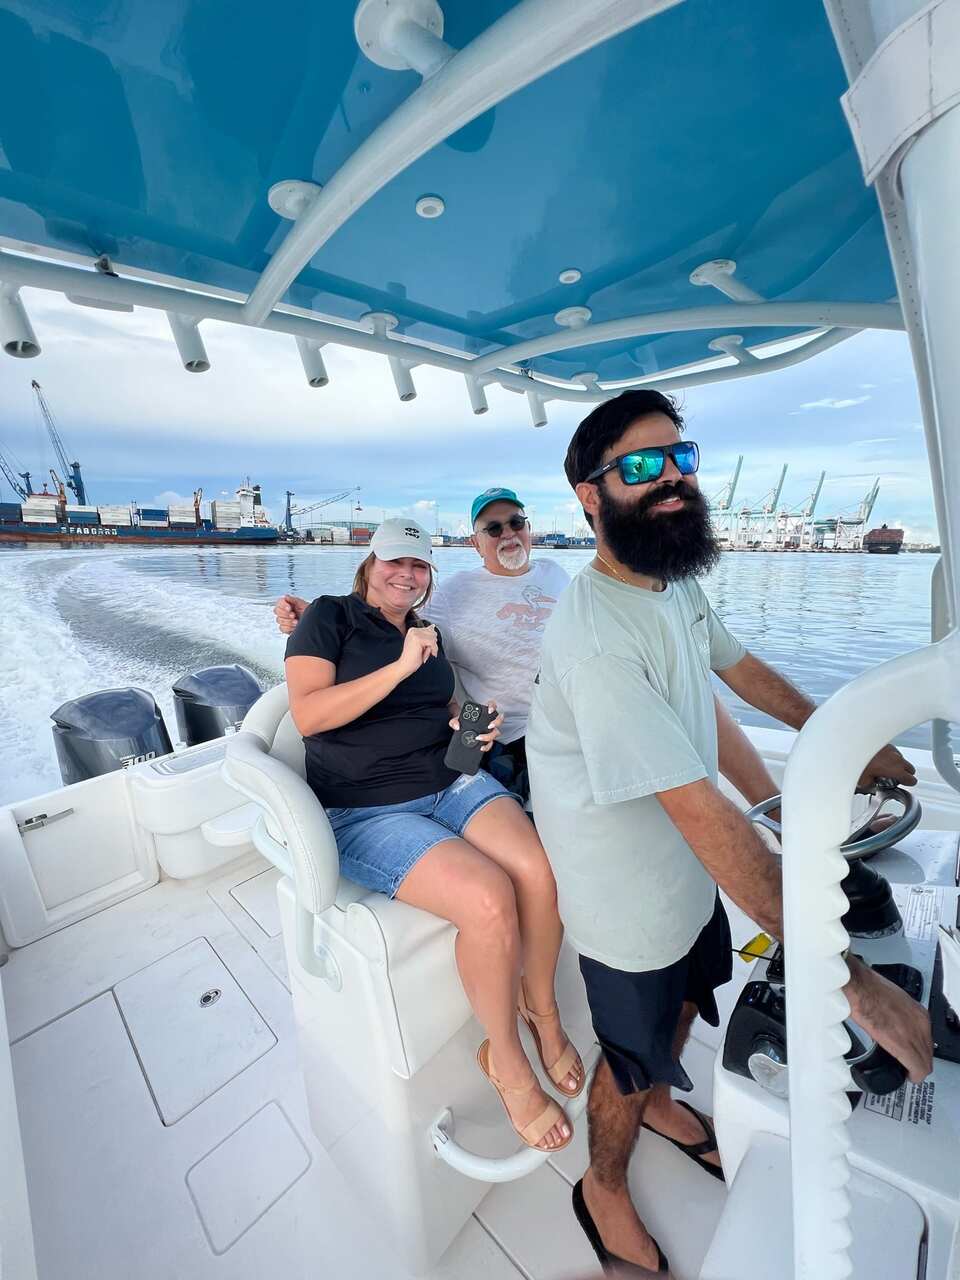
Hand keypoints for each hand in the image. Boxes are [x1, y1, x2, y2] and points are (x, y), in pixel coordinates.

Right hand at [275, 594, 307, 634]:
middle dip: (286, 614)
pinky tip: (294, 627)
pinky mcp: (286, 628)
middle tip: (294, 615)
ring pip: (279, 620)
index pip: (279, 602)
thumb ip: (294, 599)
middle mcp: (285, 611)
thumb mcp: (303, 604)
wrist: (315, 622)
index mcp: (289, 604)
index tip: (289, 608)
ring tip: (296, 621)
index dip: (283, 605)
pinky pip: (282, 628)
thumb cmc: (310, 612)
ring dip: (288, 621)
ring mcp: (285, 620)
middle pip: (277, 611)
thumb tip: (286, 597)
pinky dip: (289, 627)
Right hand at [395, 625, 438, 678]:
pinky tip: (429, 655)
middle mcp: (413, 630)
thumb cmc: (413, 657)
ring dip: (433, 648)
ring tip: (426, 654)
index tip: (426, 649)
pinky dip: (433, 650)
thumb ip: (427, 635)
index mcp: (413, 630)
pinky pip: (432, 642)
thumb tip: (433, 626)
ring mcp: (414, 634)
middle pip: (433, 633)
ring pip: (433, 638)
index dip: (432, 641)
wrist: (405, 665)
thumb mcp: (422, 644)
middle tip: (426, 652)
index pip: (430, 631)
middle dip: (433, 644)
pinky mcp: (417, 639)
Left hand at [448, 702, 503, 751]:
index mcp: (484, 713)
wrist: (461, 730)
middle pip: (499, 720)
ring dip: (489, 736)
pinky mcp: (488, 739)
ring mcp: (490, 730)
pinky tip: (481, 747)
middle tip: (489, 726)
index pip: (492, 706)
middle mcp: (490, 721)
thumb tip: (457, 726)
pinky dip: (487, 746)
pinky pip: (490, 743)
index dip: (493, 707)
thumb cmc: (462, 722)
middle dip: (496, 723)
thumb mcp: (457, 720)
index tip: (489, 711)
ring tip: (480, 738)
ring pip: (496, 733)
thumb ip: (454, 721)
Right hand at [845, 957, 932, 1082]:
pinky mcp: (904, 1046)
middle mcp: (921, 1024)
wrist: (858, 987)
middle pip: (928, 1051)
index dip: (917, 1049)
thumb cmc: (867, 989)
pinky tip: (908, 1076)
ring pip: (925, 1062)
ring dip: (916, 1069)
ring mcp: (914, 1034)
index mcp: (917, 1012)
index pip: (926, 1039)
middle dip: (918, 1060)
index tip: (909, 1053)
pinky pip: (918, 1068)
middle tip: (907, 1065)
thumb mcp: (889, 1000)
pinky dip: (914, 1075)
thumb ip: (895, 1012)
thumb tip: (887, 1019)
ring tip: (905, 1070)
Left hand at [857, 743, 916, 791]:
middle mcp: (896, 758)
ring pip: (901, 759)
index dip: (907, 783)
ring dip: (896, 764)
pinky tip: (877, 759)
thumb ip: (872, 785)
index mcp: (895, 769)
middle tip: (892, 778)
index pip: (911, 779)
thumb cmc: (857, 760)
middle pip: (910, 768)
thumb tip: (871, 785)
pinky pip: (893, 751)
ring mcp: (891, 749)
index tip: (902, 784)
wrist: (851, 744)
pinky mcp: (885, 742)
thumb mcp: (863, 782)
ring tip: (883, 767)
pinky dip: (889, 756)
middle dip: (904, 774)